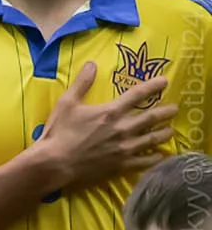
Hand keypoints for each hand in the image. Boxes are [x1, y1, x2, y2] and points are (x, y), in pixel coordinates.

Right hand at [34, 62, 176, 191]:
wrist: (55, 163)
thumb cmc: (59, 132)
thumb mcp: (66, 103)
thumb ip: (81, 83)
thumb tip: (91, 64)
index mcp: (111, 112)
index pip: (137, 95)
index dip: (153, 86)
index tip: (165, 81)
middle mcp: (123, 128)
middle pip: (152, 118)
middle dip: (166, 112)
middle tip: (175, 108)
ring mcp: (125, 148)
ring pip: (153, 139)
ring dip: (164, 133)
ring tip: (171, 130)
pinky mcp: (122, 165)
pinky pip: (146, 161)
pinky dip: (156, 157)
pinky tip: (161, 155)